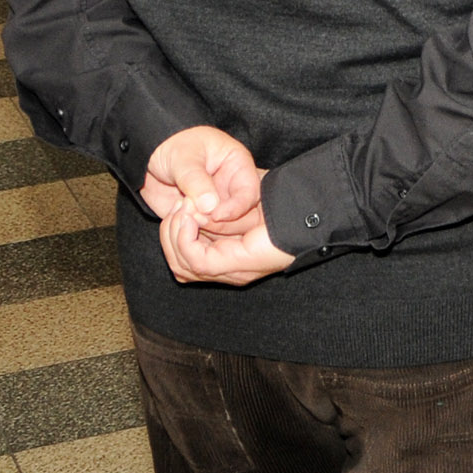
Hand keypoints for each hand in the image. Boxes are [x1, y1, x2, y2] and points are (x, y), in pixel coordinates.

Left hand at [143, 125, 262, 232]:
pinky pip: (205, 237)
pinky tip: (176, 218)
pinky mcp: (203, 220)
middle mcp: (232, 190)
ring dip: (203, 230)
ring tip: (181, 213)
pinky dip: (190, 235)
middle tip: (193, 215)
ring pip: (225, 232)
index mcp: (238, 167)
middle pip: (243, 218)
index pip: (250, 193)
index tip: (215, 215)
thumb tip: (210, 206)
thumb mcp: (183, 157)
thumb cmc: (172, 146)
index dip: (236, 207)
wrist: (149, 158)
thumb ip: (196, 179)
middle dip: (218, 223)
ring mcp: (218, 207)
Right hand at [161, 200, 293, 285]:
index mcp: (229, 260)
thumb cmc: (277, 201)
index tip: (177, 207)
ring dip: (174, 234)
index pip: (184, 262)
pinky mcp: (235, 265)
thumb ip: (215, 214)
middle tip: (177, 206)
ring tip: (183, 208)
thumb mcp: (237, 205)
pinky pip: (196, 261)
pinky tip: (189, 217)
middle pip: (179, 266)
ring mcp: (231, 271)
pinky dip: (184, 239)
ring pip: (182, 265)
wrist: (304, 204)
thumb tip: (194, 213)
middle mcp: (228, 271)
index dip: (173, 235)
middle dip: (169, 234)